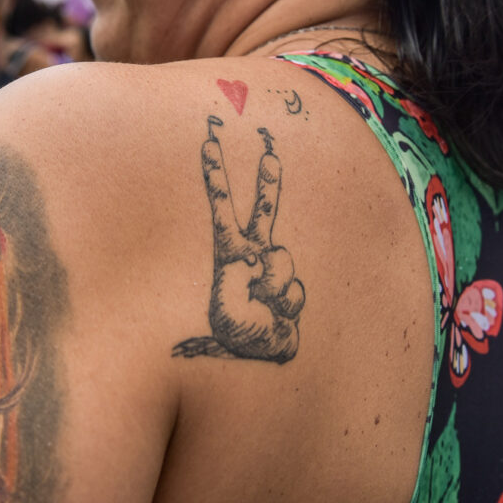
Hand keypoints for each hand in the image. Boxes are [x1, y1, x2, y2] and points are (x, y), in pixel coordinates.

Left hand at [183, 119, 304, 362]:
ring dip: (275, 286)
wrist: (258, 360)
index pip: (220, 207)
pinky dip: (287, 304)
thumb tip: (256, 259)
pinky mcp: (291, 287)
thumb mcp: (224, 309)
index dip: (215, 174)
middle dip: (267, 181)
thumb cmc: (233, 335)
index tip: (206, 142)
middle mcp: (250, 255)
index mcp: (226, 253)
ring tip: (260, 307)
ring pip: (283, 260)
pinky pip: (296, 287)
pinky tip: (275, 318)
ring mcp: (273, 270)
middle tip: (268, 146)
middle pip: (262, 211)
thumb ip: (240, 279)